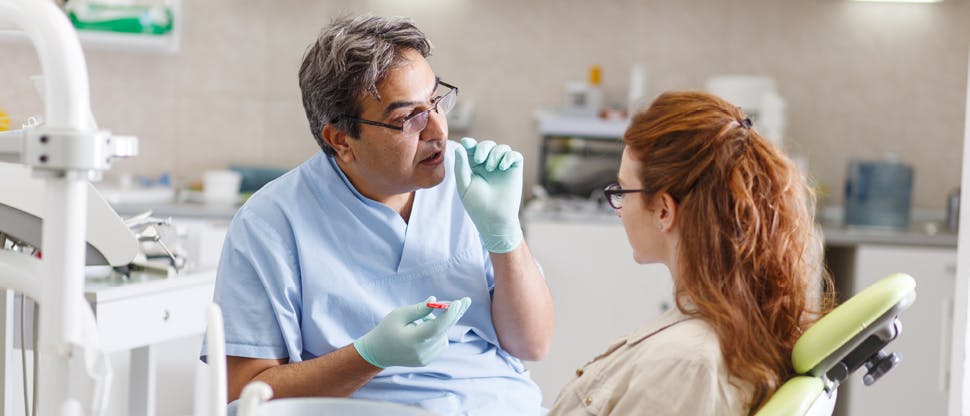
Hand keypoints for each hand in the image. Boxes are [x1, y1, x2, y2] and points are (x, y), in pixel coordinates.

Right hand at [353, 297, 470, 367]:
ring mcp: (426, 358)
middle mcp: (422, 351)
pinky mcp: (427, 360)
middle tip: (466, 300)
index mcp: (413, 340)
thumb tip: (435, 301)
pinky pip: (440, 343)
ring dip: (439, 325)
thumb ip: (418, 309)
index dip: (448, 315)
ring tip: (420, 322)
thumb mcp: (399, 315)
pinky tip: (423, 331)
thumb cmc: (386, 330)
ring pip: (443, 336)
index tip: (458, 303)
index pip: (436, 328)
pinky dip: (437, 334)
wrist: (378, 353)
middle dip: (455, 314)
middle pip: (444, 331)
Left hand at [453, 137, 523, 252]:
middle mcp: (489, 166)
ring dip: (495, 153)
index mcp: (475, 168)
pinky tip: (501, 167)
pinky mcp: (515, 171)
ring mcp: (503, 168)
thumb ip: (461, 166)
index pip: (473, 149)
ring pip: (501, 148)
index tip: (466, 143)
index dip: (470, 143)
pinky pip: (514, 155)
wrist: (494, 220)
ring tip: (491, 168)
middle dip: (482, 148)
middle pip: (487, 145)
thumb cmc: (477, 206)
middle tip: (479, 160)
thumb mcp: (464, 185)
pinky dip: (508, 157)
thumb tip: (460, 147)